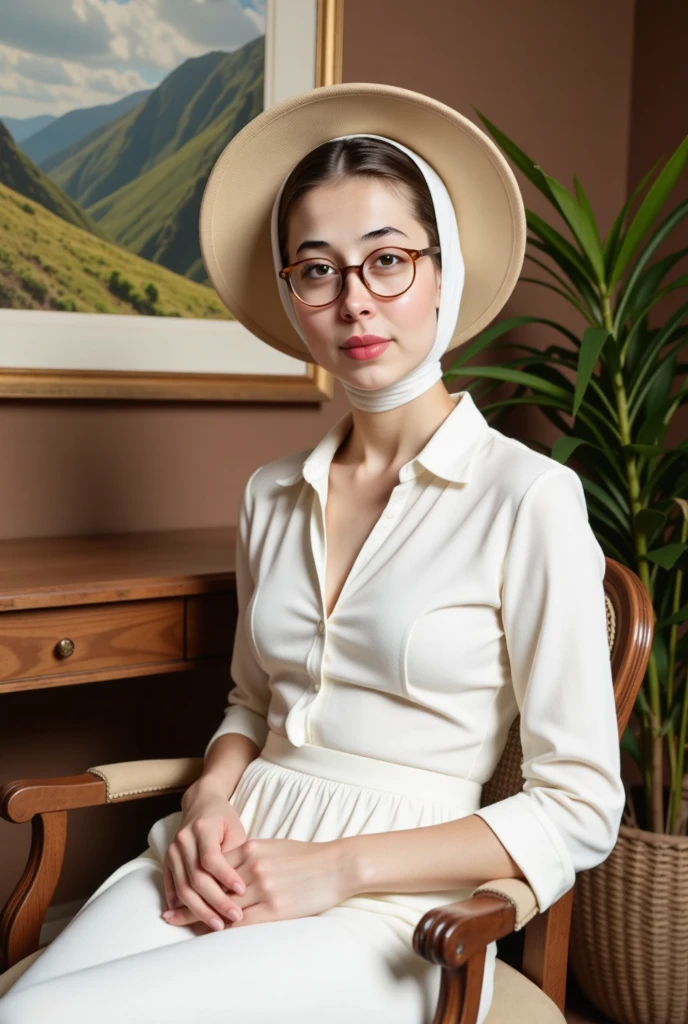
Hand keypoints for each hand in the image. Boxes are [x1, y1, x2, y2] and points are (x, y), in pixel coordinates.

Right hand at [162, 779, 248, 931]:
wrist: (201, 804)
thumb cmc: (224, 820)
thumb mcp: (236, 830)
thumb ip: (236, 856)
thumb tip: (239, 889)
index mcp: (202, 828)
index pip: (211, 858)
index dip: (226, 877)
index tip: (242, 891)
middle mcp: (183, 840)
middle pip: (196, 877)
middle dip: (216, 901)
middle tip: (235, 916)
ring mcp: (172, 851)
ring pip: (183, 888)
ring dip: (200, 910)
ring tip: (218, 924)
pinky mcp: (167, 862)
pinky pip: (172, 888)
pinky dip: (181, 906)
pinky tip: (192, 920)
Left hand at [163, 838, 351, 929]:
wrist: (337, 865)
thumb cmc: (306, 856)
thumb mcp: (273, 847)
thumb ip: (249, 856)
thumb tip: (229, 868)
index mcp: (252, 849)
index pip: (214, 867)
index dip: (194, 881)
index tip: (178, 892)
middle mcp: (254, 867)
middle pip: (213, 887)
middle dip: (190, 901)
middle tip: (170, 914)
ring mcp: (264, 888)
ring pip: (224, 906)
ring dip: (202, 917)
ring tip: (182, 925)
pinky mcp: (276, 908)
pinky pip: (242, 921)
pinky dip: (224, 928)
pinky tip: (213, 934)